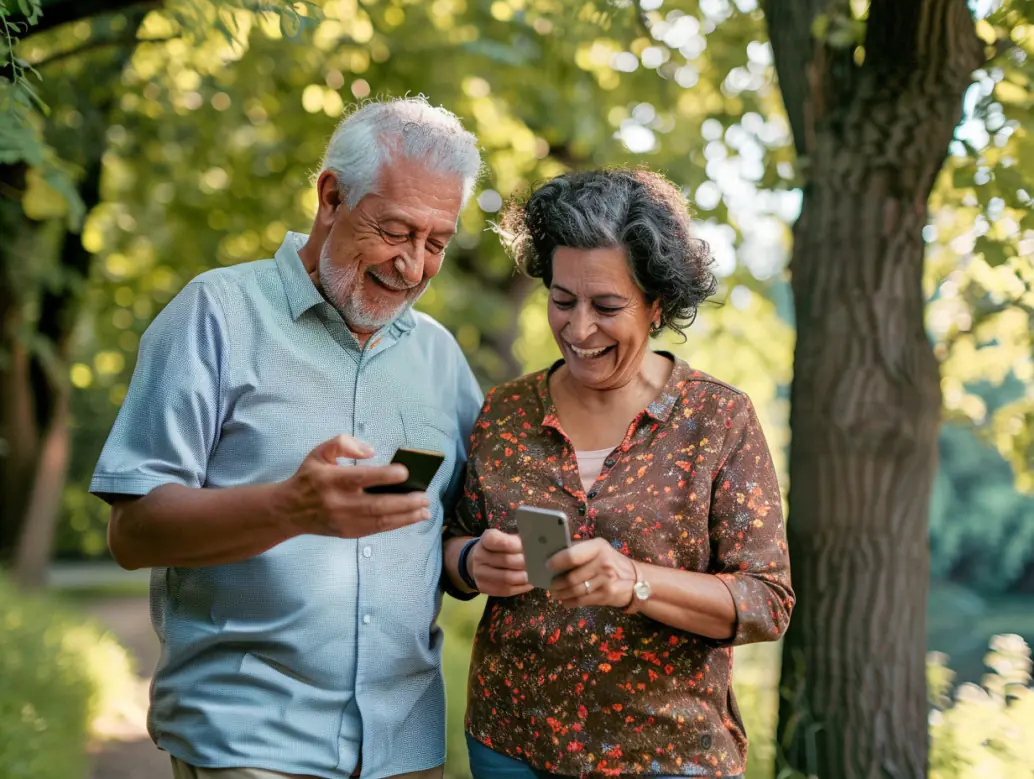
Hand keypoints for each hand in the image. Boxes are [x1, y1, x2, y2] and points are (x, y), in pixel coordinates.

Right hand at [280, 434, 430, 537]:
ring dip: (406, 516)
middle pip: (376, 504)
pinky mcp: (348, 532)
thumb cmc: (309, 477)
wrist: (289, 510)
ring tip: (426, 511)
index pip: (361, 477)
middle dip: (404, 502)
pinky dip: (396, 524)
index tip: (404, 472)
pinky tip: (411, 518)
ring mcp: (344, 520)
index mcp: (332, 479)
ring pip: (380, 520)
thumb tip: (370, 451)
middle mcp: (339, 502)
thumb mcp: (320, 452)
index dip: (384, 475)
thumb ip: (342, 444)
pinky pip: (376, 529)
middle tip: (425, 497)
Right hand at [468, 529, 533, 596]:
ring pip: (507, 578)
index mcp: (485, 540)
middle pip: (506, 560)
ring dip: (525, 576)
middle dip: (525, 562)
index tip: (529, 546)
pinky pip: (507, 590)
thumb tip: (539, 544)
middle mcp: (480, 557)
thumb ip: (517, 540)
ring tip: (537, 573)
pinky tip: (531, 582)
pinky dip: (522, 586)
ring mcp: (481, 575)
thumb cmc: (498, 549)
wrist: (478, 564)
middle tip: (540, 562)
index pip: (496, 540)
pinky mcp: (486, 589)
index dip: (514, 544)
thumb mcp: (504, 538)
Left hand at [547, 538, 636, 608]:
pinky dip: (569, 602)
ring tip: (555, 593)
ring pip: (575, 591)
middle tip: (550, 584)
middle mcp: (603, 563)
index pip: (572, 556)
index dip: (557, 562)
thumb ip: (578, 551)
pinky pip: (581, 601)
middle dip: (556, 583)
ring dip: (561, 594)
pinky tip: (564, 601)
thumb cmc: (609, 561)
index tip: (547, 566)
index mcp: (598, 547)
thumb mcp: (598, 549)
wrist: (635, 579)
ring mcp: (606, 581)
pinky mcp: (606, 596)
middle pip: (571, 577)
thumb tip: (551, 556)